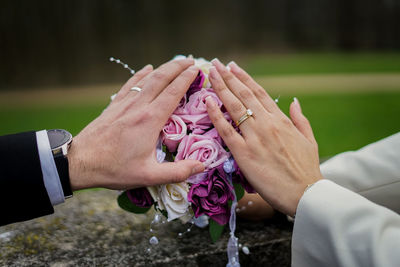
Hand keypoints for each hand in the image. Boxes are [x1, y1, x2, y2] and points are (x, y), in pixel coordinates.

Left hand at [68, 58, 204, 190]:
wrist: (81, 162)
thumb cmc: (115, 169)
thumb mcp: (149, 176)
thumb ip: (177, 172)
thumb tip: (201, 167)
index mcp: (150, 120)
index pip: (173, 92)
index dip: (187, 79)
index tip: (197, 69)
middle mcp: (139, 106)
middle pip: (162, 78)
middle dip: (178, 67)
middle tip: (191, 60)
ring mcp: (125, 104)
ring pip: (147, 79)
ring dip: (163, 68)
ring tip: (176, 62)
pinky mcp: (114, 106)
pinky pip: (130, 84)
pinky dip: (141, 74)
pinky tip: (147, 68)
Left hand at [205, 59, 322, 215]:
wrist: (305, 194)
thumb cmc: (307, 169)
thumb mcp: (309, 139)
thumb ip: (300, 118)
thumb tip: (293, 101)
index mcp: (281, 120)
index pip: (259, 93)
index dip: (244, 78)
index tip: (233, 66)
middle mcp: (266, 124)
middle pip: (244, 95)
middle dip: (228, 77)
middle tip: (215, 63)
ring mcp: (255, 137)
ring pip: (234, 107)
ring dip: (220, 88)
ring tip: (209, 73)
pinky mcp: (244, 154)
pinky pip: (226, 130)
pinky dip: (215, 114)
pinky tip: (207, 101)